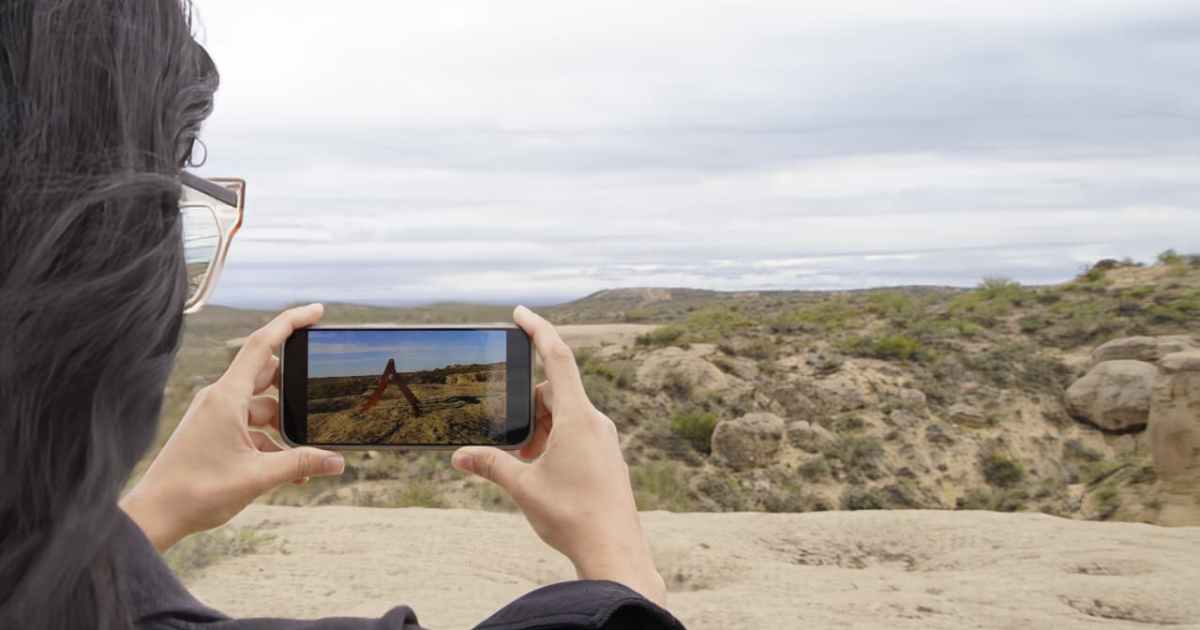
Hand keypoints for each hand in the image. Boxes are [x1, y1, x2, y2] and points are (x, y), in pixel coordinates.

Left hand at [121, 304, 344, 550]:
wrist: (156, 515)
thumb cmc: (197, 492)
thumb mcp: (258, 477)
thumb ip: (300, 464)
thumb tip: (337, 462)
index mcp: (227, 397)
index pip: (263, 345)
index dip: (291, 322)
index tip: (317, 312)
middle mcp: (219, 398)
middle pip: (266, 373)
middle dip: (296, 385)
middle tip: (323, 393)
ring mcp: (214, 414)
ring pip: (261, 405)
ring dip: (284, 423)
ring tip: (307, 450)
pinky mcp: (212, 432)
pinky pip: (249, 425)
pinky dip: (270, 440)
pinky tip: (287, 468)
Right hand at [452, 306, 666, 606]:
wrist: (615, 551)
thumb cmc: (571, 516)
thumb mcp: (523, 486)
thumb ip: (490, 465)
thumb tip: (459, 456)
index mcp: (577, 417)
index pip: (557, 357)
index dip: (538, 329)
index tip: (521, 313)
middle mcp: (596, 421)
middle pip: (554, 393)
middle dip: (528, 410)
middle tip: (514, 446)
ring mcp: (606, 439)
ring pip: (566, 416)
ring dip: (541, 430)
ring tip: (529, 465)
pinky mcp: (609, 457)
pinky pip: (579, 434)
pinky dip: (557, 443)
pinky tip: (545, 473)